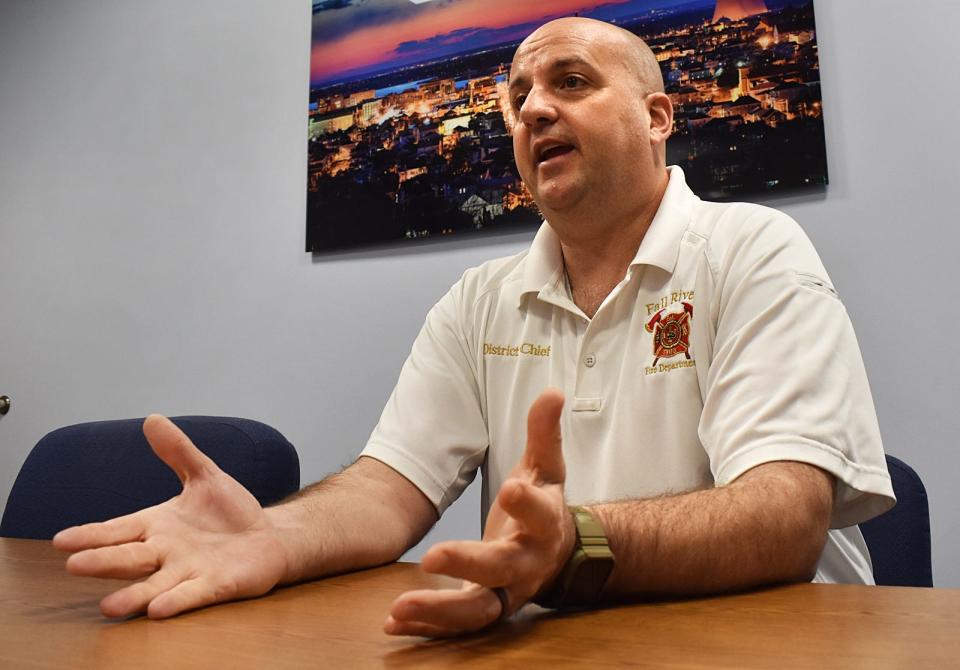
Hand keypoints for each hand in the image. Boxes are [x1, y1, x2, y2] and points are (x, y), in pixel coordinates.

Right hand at [52, 415, 288, 617]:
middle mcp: (166, 552)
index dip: (92, 535)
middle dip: (103, 561)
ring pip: (155, 585)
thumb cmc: (230, 512)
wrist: (268, 537)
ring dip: (133, 595)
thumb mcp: (205, 476)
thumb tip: (152, 419)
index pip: (119, 529)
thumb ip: (178, 452)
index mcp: (158, 525)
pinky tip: (158, 609)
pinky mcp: (215, 585)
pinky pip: (193, 594)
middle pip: (129, 558)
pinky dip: (176, 600)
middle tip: (73, 565)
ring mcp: (189, 571)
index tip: (61, 539)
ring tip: (108, 606)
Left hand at [384, 388, 574, 636]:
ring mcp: (506, 592)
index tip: (509, 486)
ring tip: (399, 608)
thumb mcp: (547, 469)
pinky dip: (427, 625)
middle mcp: (527, 564)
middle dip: (468, 562)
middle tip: (433, 556)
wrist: (560, 555)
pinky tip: (393, 622)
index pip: (540, 515)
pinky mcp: (485, 607)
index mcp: (545, 525)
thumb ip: (544, 433)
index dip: (527, 503)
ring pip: (477, 610)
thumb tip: (551, 392)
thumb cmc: (545, 506)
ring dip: (438, 610)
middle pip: (500, 568)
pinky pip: (457, 623)